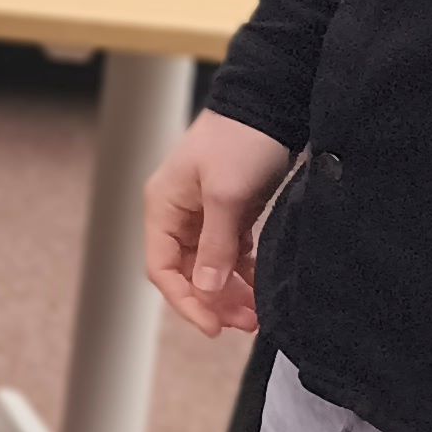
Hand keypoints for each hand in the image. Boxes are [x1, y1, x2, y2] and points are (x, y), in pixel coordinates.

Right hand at [142, 109, 294, 337]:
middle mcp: (178, 213)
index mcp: (163, 206)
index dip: (185, 301)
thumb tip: (204, 288)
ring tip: (257, 314)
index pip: (161, 267)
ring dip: (230, 293)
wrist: (269, 104)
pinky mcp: (230, 212)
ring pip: (209, 267)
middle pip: (185, 272)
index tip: (214, 327)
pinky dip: (244, 274)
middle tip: (245, 323)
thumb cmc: (239, 140)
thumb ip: (214, 245)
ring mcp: (204, 213)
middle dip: (213, 301)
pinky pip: (230, 254)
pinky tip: (261, 288)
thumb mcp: (226, 196)